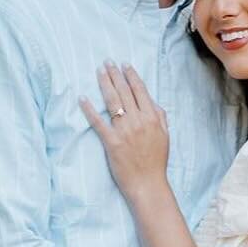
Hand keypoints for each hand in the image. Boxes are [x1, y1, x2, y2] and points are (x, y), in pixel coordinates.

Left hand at [80, 61, 168, 198]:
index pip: (140, 90)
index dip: (131, 75)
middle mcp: (138, 121)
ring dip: (104, 83)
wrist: (148, 184)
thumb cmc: (157, 162)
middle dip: (115, 74)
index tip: (124, 65)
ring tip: (99, 71)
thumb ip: (160, 117)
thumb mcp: (165, 137)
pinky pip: (98, 122)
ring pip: (112, 101)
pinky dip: (89, 109)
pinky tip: (83, 98)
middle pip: (124, 91)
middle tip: (107, 62)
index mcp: (152, 118)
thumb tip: (153, 103)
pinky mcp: (112, 142)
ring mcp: (124, 131)